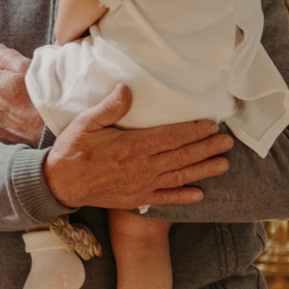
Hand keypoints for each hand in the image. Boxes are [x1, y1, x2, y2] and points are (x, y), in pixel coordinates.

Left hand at [0, 45, 45, 145]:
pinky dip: (5, 125)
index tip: (24, 86)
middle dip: (7, 94)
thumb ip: (6, 56)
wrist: (47, 128)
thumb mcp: (25, 67)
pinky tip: (19, 124)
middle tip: (25, 99)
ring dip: (5, 110)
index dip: (12, 79)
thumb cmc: (39, 96)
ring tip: (23, 112)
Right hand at [41, 85, 231, 210]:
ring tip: (224, 164)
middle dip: (207, 148)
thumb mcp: (86, 122)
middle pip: (182, 156)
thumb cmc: (73, 150)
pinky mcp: (137, 198)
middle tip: (227, 142)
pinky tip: (200, 193)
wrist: (61, 184)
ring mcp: (142, 185)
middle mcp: (142, 167)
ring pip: (179, 176)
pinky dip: (184, 196)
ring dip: (203, 170)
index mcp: (132, 146)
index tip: (211, 125)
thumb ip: (109, 107)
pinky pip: (165, 198)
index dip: (194, 131)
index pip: (171, 137)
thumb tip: (127, 89)